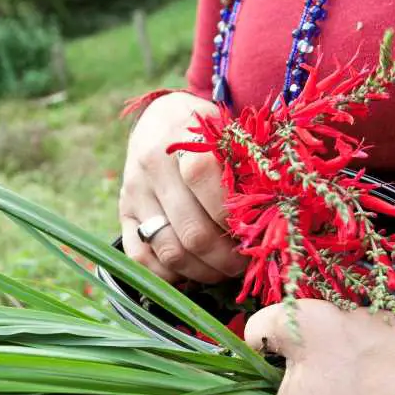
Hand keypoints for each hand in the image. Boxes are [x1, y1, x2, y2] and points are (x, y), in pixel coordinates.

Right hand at [120, 92, 245, 282]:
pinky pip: (140, 258)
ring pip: (170, 252)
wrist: (162, 119)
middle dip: (225, 258)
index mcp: (181, 139)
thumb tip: (271, 219)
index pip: (203, 179)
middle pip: (192, 231)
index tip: (254, 232)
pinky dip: (169, 275)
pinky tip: (191, 271)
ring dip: (203, 272)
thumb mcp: (229, 133)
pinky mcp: (124, 214)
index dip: (233, 215)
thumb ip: (246, 167)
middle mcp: (152, 167)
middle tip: (244, 263)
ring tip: (223, 271)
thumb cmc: (209, 131)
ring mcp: (135, 194)